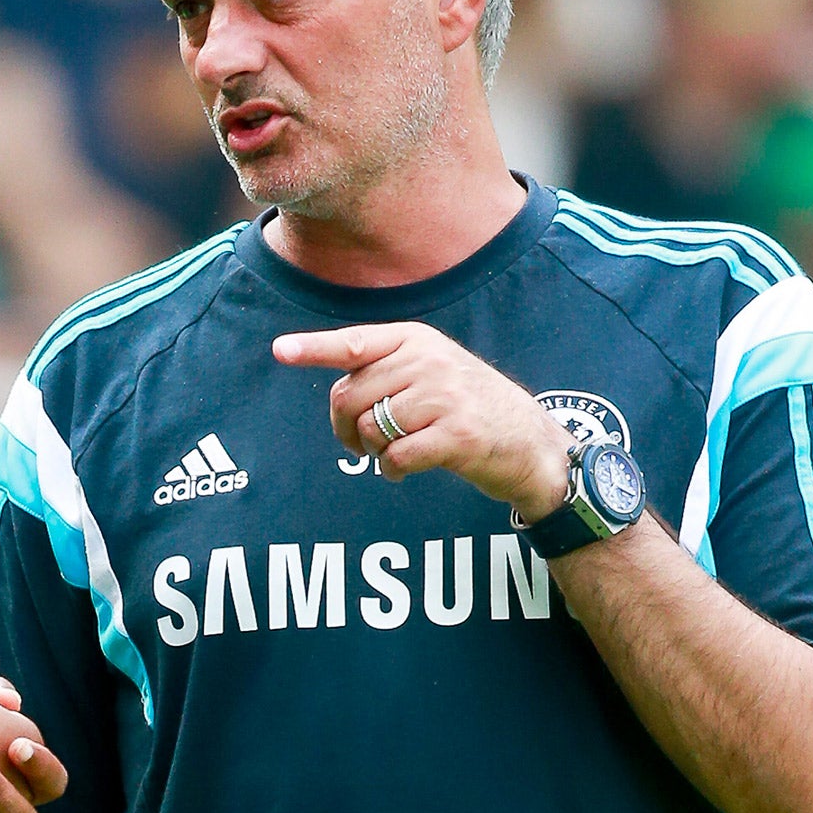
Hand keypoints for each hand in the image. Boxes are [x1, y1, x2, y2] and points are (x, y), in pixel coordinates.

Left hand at [272, 321, 571, 519]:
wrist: (533, 445)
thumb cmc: (470, 410)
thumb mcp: (434, 373)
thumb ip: (389, 372)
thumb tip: (338, 396)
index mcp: (417, 341)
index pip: (354, 344)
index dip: (313, 349)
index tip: (279, 351)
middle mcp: (430, 361)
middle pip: (350, 396)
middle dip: (345, 427)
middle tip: (359, 444)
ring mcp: (445, 397)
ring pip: (371, 429)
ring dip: (372, 451)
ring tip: (393, 453)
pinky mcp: (457, 435)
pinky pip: (395, 457)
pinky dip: (390, 471)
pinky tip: (402, 472)